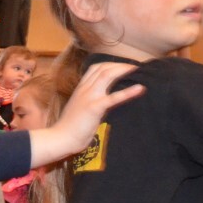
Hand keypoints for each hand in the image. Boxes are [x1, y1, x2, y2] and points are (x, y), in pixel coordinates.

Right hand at [30, 62, 144, 166]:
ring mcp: (89, 96)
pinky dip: (128, 92)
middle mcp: (84, 88)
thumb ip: (93, 100)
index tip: (124, 67)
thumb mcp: (82, 108)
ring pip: (107, 75)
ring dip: (124, 70)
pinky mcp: (94, 107)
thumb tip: (109, 98)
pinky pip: (113, 97)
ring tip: (139, 71)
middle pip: (104, 67)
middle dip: (121, 65)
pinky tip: (141, 88)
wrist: (61, 138)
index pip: (96, 68)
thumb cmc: (70, 127)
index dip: (112, 64)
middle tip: (137, 68)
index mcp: (81, 88)